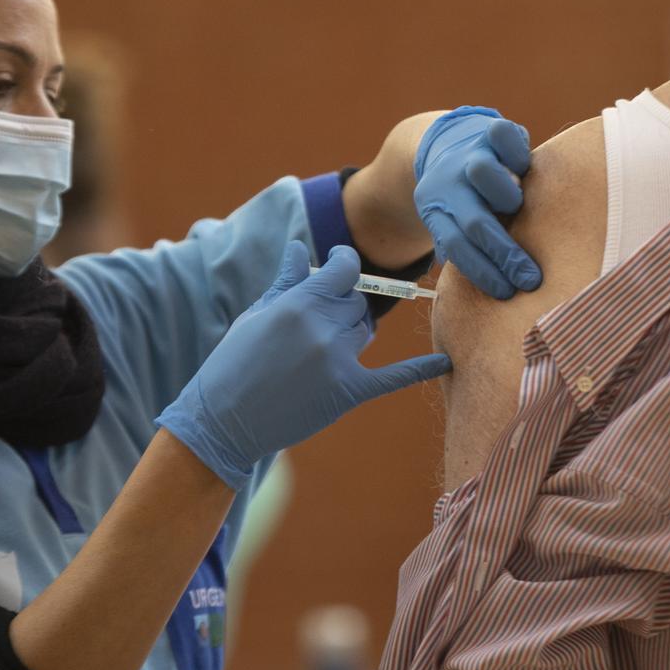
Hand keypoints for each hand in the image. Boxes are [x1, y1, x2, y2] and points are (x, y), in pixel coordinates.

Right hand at [156, 243, 451, 488]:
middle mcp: (323, 329)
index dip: (345, 264)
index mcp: (299, 303)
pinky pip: (393, 377)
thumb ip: (286, 281)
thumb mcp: (256, 315)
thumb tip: (299, 247)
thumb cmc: (233, 364)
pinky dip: (421, 369)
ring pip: (365, 330)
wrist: (223, 422)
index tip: (341, 265)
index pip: (345, 268)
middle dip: (340, 304)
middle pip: (355, 301)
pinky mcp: (348, 392)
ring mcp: (338, 361)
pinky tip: (446, 362)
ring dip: (352, 331)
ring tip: (321, 346)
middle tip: (315, 320)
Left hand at [413, 106, 541, 298]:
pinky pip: (503, 135)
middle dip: (504, 254)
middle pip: (475, 222)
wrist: (443, 143)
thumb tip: (502, 288)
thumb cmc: (464, 198)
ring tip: (519, 208)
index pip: (458, 247)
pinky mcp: (489, 131)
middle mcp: (450, 183)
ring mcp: (470, 155)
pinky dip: (516, 151)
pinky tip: (528, 168)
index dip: (482, 272)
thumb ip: (469, 245)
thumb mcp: (453, 221)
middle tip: (530, 279)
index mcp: (436, 210)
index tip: (507, 293)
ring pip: (483, 174)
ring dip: (505, 195)